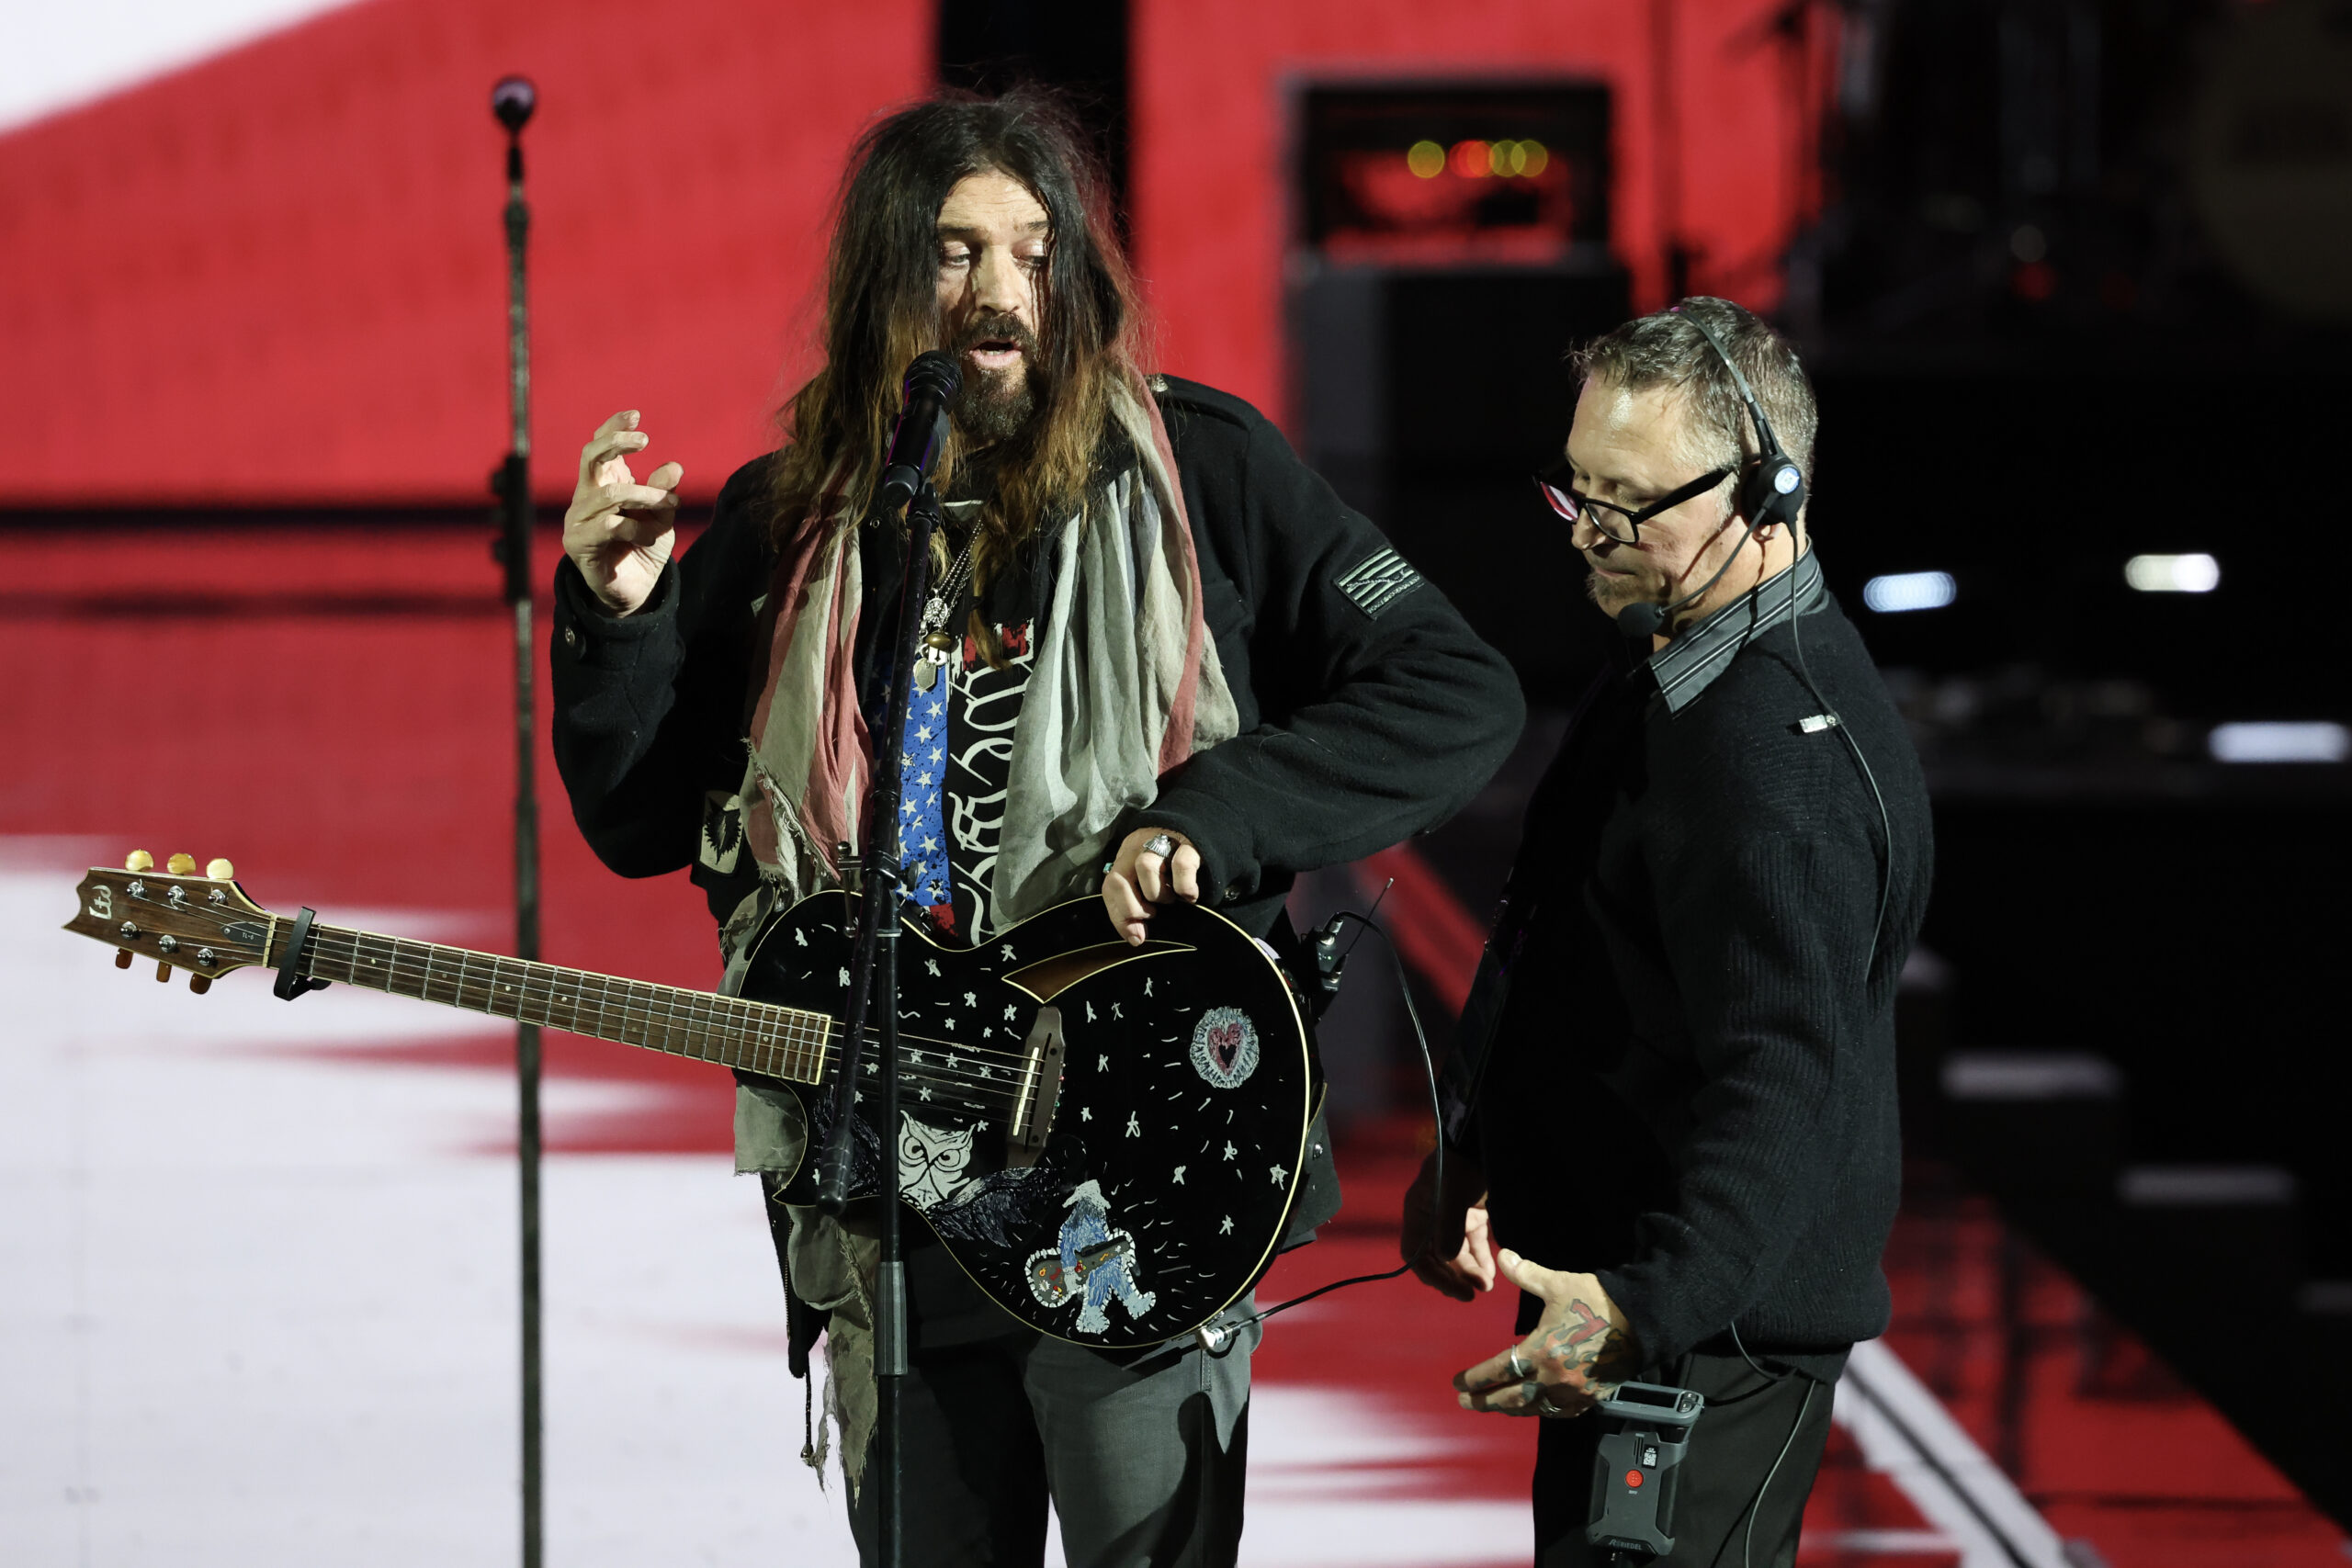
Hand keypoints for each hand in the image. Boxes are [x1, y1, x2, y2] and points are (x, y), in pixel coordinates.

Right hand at [563, 410, 682, 614]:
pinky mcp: (579, 544)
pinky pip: (608, 524)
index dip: (613, 428)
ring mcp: (578, 519)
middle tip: (645, 441)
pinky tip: (649, 536)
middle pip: (590, 456)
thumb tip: (674, 466)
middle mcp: (586, 497)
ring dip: (644, 497)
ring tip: (665, 505)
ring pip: (610, 494)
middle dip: (616, 442)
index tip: (635, 415)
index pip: (599, 446)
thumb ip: (663, 493)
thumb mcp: (662, 517)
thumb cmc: (644, 547)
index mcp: (604, 484)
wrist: (635, 591)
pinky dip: (636, 527)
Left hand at [1099, 827, 1200, 945]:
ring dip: (1158, 894)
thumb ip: (1137, 906)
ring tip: (1170, 899)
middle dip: (1132, 907)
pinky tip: (1190, 897)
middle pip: (1118, 878)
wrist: (1205, 836)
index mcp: (1126, 856)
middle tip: (1151, 915)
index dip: (1119, 916)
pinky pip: (1181, 865)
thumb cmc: (1175, 870)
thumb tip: (1136, 938)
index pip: (1109, 887)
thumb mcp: (1150, 883)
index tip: (1135, 936)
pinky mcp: (1189, 844)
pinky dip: (1185, 887)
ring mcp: (1163, 842)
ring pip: (1145, 866)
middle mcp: (1139, 846)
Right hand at [1399, 1147, 1494, 1300]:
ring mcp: (1452, 1216)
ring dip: (1469, 1272)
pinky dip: (1481, 1259)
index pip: (1416, 1254)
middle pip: (1437, 1258)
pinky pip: (1473, 1243)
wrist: (1484, 1140)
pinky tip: (1490, 1273)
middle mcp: (1432, 1218)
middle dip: (1455, 1277)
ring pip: (1456, 1253)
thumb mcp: (1455, 1193)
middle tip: (1473, 1293)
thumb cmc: (1463, 1164)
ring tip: (1486, 1286)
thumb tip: (1445, 1258)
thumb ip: (1449, 1226)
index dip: (1432, 1275)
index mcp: (1419, 1212)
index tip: (1453, 1289)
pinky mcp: (1472, 1214)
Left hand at [1451, 1252, 1639, 1419]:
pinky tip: (1534, 1408)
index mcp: (1540, 1351)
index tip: (1458, 1382)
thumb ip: (1526, 1274)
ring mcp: (1573, 1392)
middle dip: (1485, 1401)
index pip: (1498, 1370)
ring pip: (1534, 1408)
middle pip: (1511, 1397)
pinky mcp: (1591, 1397)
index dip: (1476, 1378)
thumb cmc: (1597, 1300)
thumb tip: (1503, 1254)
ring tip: (1494, 1406)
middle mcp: (1553, 1378)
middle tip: (1465, 1402)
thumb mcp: (1558, 1284)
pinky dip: (1542, 1411)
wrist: (1642, 1320)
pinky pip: (1560, 1412)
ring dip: (1510, 1408)